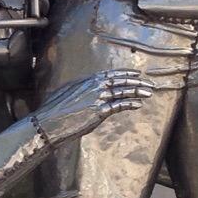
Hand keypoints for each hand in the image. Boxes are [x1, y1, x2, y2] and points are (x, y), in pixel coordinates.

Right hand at [34, 71, 155, 145]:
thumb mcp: (67, 94)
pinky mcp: (98, 111)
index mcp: (86, 81)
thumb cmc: (53, 112)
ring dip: (137, 91)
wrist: (47, 123)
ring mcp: (97, 98)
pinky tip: (138, 105)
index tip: (137, 74)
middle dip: (137, 82)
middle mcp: (93, 86)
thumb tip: (87, 92)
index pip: (111, 74)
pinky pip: (119, 106)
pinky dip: (130, 104)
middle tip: (149, 83)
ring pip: (122, 91)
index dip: (126, 74)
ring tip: (149, 92)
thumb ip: (81, 90)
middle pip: (120, 81)